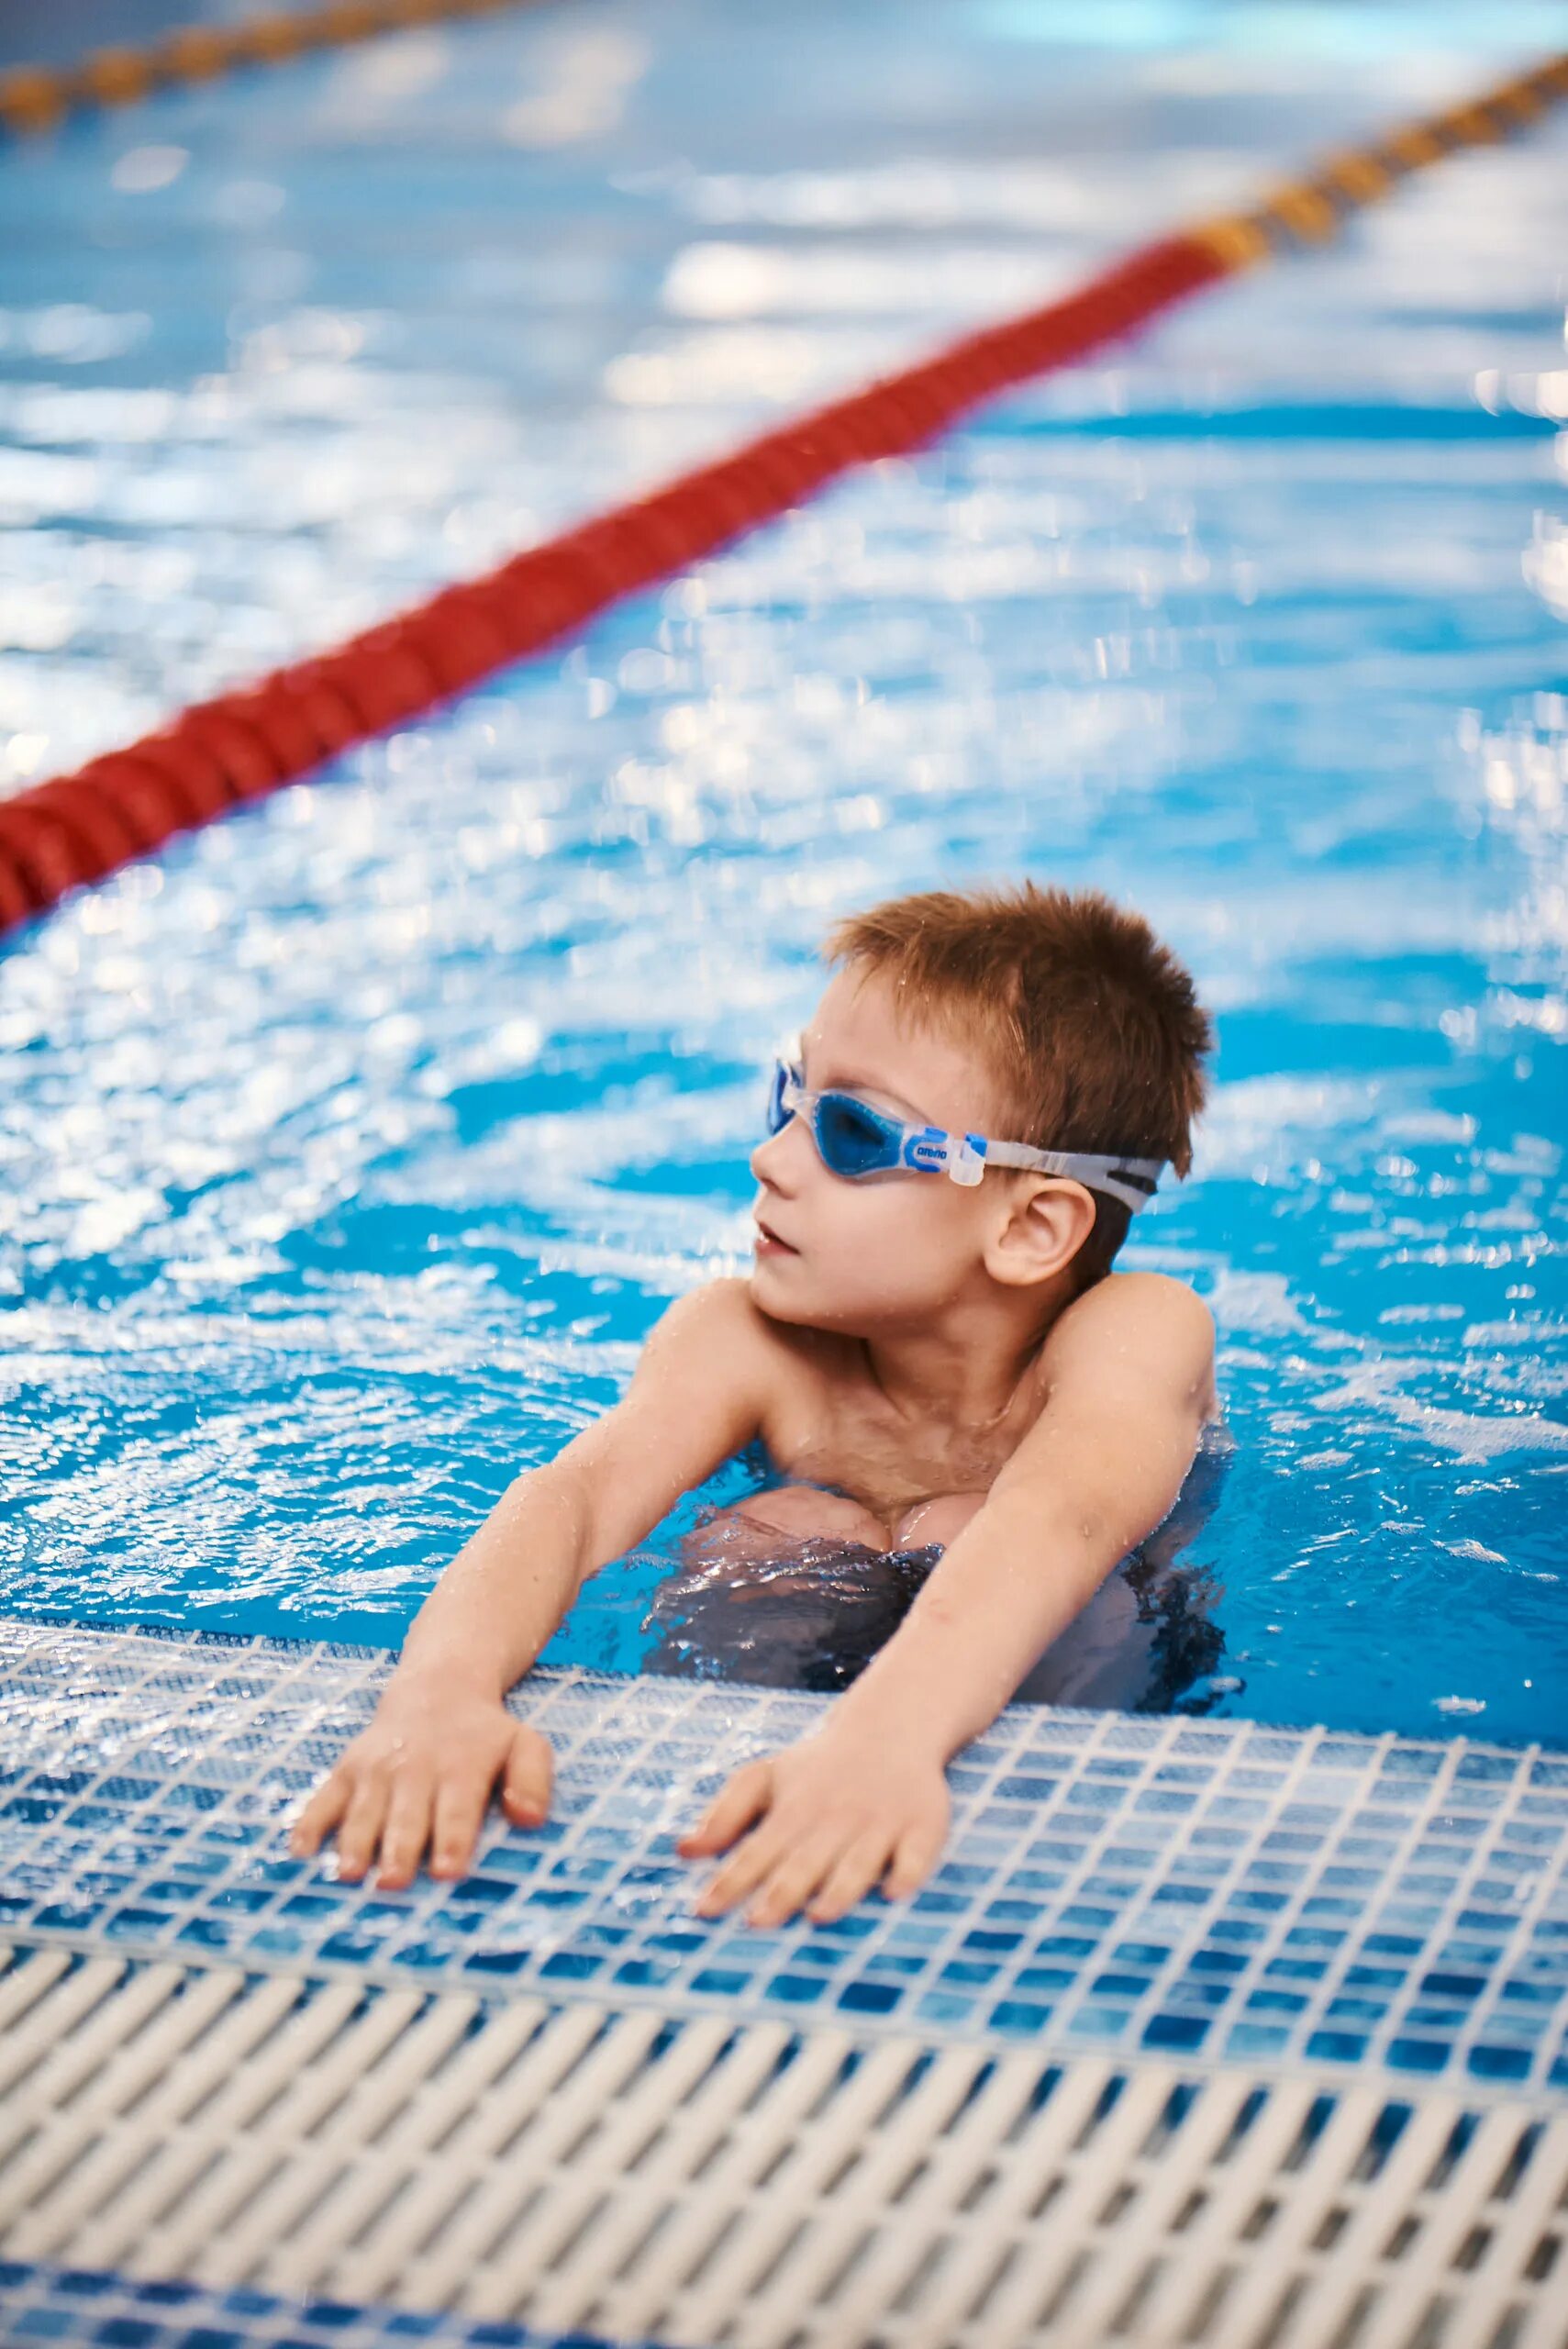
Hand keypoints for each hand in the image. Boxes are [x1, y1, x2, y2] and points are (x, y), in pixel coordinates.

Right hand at [288, 1671, 552, 1889]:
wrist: (439, 1686)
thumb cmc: (486, 1733)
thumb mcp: (525, 1744)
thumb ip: (534, 1780)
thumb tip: (530, 1818)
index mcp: (462, 1770)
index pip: (458, 1812)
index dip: (453, 1841)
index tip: (448, 1872)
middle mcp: (416, 1769)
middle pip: (408, 1816)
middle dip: (400, 1849)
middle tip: (393, 1882)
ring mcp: (377, 1769)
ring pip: (365, 1811)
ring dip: (356, 1842)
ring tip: (349, 1873)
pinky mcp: (347, 1770)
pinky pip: (324, 1798)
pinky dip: (310, 1823)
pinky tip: (300, 1852)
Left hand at [677, 1728, 950, 1927]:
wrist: (890, 1729)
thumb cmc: (817, 1768)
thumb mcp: (765, 1777)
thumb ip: (725, 1814)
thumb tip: (682, 1851)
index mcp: (794, 1810)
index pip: (755, 1851)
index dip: (730, 1882)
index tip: (703, 1911)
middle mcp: (835, 1818)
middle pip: (805, 1861)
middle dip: (781, 1892)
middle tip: (757, 1924)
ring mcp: (880, 1822)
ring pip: (858, 1862)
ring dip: (839, 1889)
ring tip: (819, 1914)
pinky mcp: (923, 1824)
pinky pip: (917, 1854)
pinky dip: (907, 1873)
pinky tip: (893, 1894)